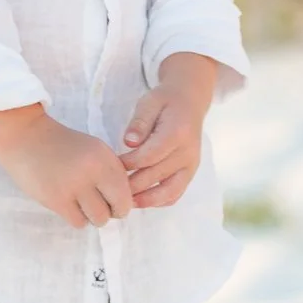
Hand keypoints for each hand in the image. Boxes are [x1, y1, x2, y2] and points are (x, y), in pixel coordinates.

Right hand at [0, 103, 133, 228]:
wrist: (25, 136)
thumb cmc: (62, 145)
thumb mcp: (94, 150)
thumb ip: (110, 172)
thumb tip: (125, 202)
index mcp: (106, 158)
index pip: (128, 192)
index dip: (123, 201)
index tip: (112, 200)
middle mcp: (94, 171)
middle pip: (119, 209)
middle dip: (111, 212)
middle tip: (98, 205)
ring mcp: (75, 186)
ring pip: (99, 219)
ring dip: (92, 216)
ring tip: (80, 204)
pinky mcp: (56, 199)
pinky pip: (78, 222)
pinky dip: (76, 217)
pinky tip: (67, 204)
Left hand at [119, 52, 220, 208]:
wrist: (189, 101)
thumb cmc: (166, 101)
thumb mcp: (149, 102)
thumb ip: (139, 122)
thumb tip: (129, 142)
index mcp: (177, 133)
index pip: (150, 155)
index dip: (130, 164)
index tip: (112, 166)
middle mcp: (188, 153)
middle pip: (157, 175)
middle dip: (133, 185)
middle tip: (111, 189)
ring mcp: (191, 165)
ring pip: (170, 191)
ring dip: (146, 200)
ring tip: (124, 202)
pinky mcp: (190, 172)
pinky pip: (176, 193)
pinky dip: (159, 201)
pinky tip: (140, 201)